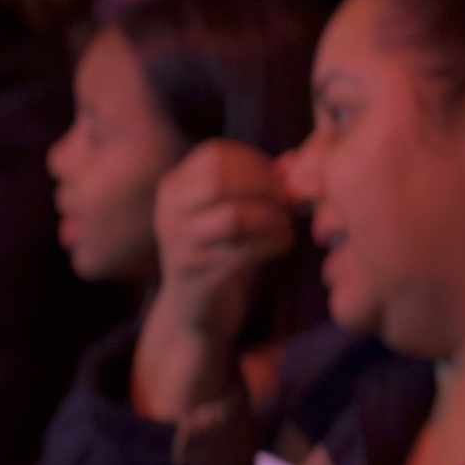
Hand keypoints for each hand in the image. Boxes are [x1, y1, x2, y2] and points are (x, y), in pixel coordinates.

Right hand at [153, 139, 293, 345]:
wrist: (197, 311)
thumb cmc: (221, 250)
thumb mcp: (231, 209)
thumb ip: (260, 181)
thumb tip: (295, 161)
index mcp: (174, 187)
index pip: (214, 154)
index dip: (255, 161)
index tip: (279, 179)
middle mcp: (169, 212)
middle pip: (220, 179)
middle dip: (265, 186)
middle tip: (288, 200)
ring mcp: (180, 246)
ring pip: (234, 216)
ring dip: (272, 217)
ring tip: (287, 223)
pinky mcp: (199, 278)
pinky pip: (244, 252)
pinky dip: (274, 242)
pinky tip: (285, 242)